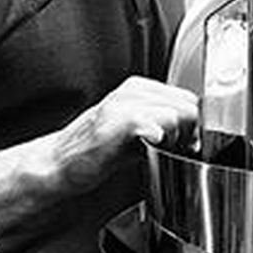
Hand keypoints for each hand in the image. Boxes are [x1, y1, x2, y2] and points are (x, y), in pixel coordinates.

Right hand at [51, 76, 199, 193]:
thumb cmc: (94, 151)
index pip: (187, 98)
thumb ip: (162, 126)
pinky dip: (160, 138)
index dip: (191, 123)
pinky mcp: (117, 121)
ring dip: (175, 138)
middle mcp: (132, 90)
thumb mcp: (134, 132)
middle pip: (188, 105)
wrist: (59, 164)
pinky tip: (149, 147)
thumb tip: (193, 135)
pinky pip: (158, 124)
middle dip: (187, 131)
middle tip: (170, 149)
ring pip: (178, 113)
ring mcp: (124, 103)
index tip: (181, 142)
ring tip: (156, 150)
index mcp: (139, 88)